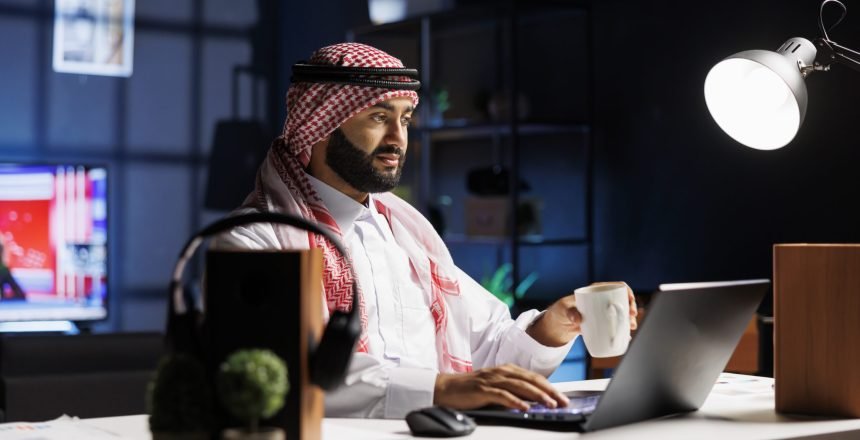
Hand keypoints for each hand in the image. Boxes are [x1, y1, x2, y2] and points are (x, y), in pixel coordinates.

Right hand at [434, 364, 569, 410]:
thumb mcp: (496, 387)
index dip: (550, 387)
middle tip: (563, 401)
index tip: (563, 397)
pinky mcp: (482, 389)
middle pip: (530, 380)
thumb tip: (534, 401)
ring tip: (549, 404)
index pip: (533, 377)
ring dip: (537, 396)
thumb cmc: (471, 389)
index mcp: (507, 370)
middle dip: (549, 391)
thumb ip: (513, 390)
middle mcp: (501, 371)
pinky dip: (515, 401)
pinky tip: (524, 408)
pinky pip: (502, 395)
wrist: (446, 388)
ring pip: (520, 386)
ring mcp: (492, 379)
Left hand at [526, 282, 637, 346]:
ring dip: (629, 319)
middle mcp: (601, 299)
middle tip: (631, 318)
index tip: (629, 302)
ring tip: (631, 327)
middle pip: (622, 300)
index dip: (627, 292)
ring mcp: (602, 311)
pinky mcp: (601, 322)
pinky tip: (627, 335)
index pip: (616, 287)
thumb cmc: (560, 312)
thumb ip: (570, 313)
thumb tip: (578, 319)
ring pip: (620, 312)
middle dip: (631, 308)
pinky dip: (622, 329)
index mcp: (595, 291)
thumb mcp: (564, 310)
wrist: (557, 325)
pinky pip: (615, 323)